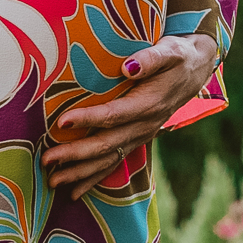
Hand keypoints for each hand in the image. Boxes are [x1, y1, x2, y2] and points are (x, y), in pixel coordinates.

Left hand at [41, 33, 218, 198]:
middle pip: (106, 145)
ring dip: (80, 172)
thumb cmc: (178, 56)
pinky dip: (93, 178)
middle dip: (75, 154)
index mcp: (149, 104)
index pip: (113, 115)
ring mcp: (141, 135)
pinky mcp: (137, 138)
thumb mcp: (170, 51)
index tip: (61, 122)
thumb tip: (128, 66)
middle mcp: (144, 126)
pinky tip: (74, 191)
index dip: (88, 119)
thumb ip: (150, 58)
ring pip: (108, 160)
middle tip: (46, 159)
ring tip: (53, 181)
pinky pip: (114, 163)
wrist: (196, 69)